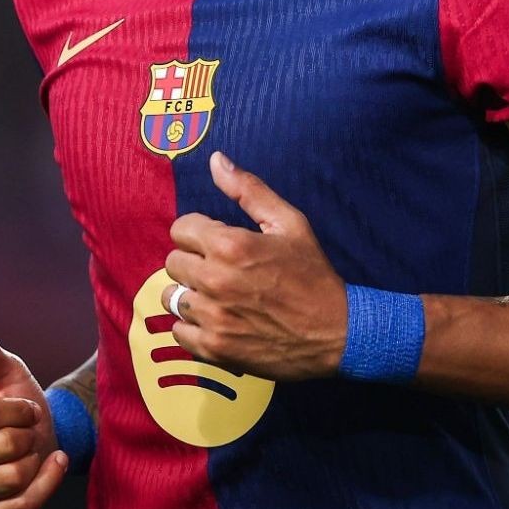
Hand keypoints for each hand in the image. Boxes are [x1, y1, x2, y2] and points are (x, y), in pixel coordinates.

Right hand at [0, 331, 66, 508]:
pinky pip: (21, 506)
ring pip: (15, 477)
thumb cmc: (17, 403)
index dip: (21, 409)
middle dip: (29, 434)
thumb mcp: (7, 373)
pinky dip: (47, 482)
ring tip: (32, 450)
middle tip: (28, 431)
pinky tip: (54, 464)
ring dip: (36, 459)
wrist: (39, 439)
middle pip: (5, 446)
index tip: (27, 407)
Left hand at [162, 152, 347, 380]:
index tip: (217, 242)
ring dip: (191, 294)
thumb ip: (249, 190)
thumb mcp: (289, 223)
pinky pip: (178, 332)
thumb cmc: (313, 274)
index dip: (199, 233)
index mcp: (230, 245)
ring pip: (173, 297)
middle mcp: (214, 281)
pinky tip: (217, 320)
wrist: (336, 332)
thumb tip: (216, 160)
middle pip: (173, 263)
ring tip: (218, 296)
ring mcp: (212, 317)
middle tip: (221, 270)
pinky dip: (192, 326)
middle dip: (194, 262)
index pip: (180, 229)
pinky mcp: (214, 348)